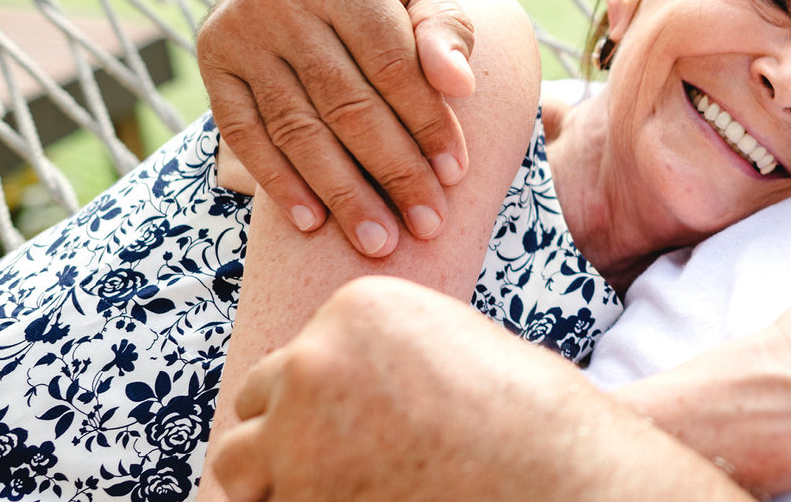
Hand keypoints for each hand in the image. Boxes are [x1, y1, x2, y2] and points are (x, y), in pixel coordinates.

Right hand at [198, 0, 475, 256]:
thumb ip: (445, 29)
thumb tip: (460, 85)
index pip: (391, 63)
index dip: (426, 122)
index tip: (457, 175)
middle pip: (346, 103)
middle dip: (392, 172)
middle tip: (427, 225)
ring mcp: (239, 31)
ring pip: (297, 128)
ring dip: (341, 193)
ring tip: (379, 241)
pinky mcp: (211, 60)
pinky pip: (244, 133)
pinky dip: (279, 182)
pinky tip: (313, 222)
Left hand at [209, 277, 750, 501]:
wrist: (555, 471)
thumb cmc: (522, 416)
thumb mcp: (447, 346)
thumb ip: (379, 353)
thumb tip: (325, 388)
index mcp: (356, 308)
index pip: (298, 354)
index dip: (324, 396)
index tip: (370, 421)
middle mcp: (315, 361)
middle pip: (257, 399)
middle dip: (288, 431)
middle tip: (343, 460)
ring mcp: (298, 434)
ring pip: (235, 462)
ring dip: (272, 478)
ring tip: (335, 487)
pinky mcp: (301, 498)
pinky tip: (355, 500)